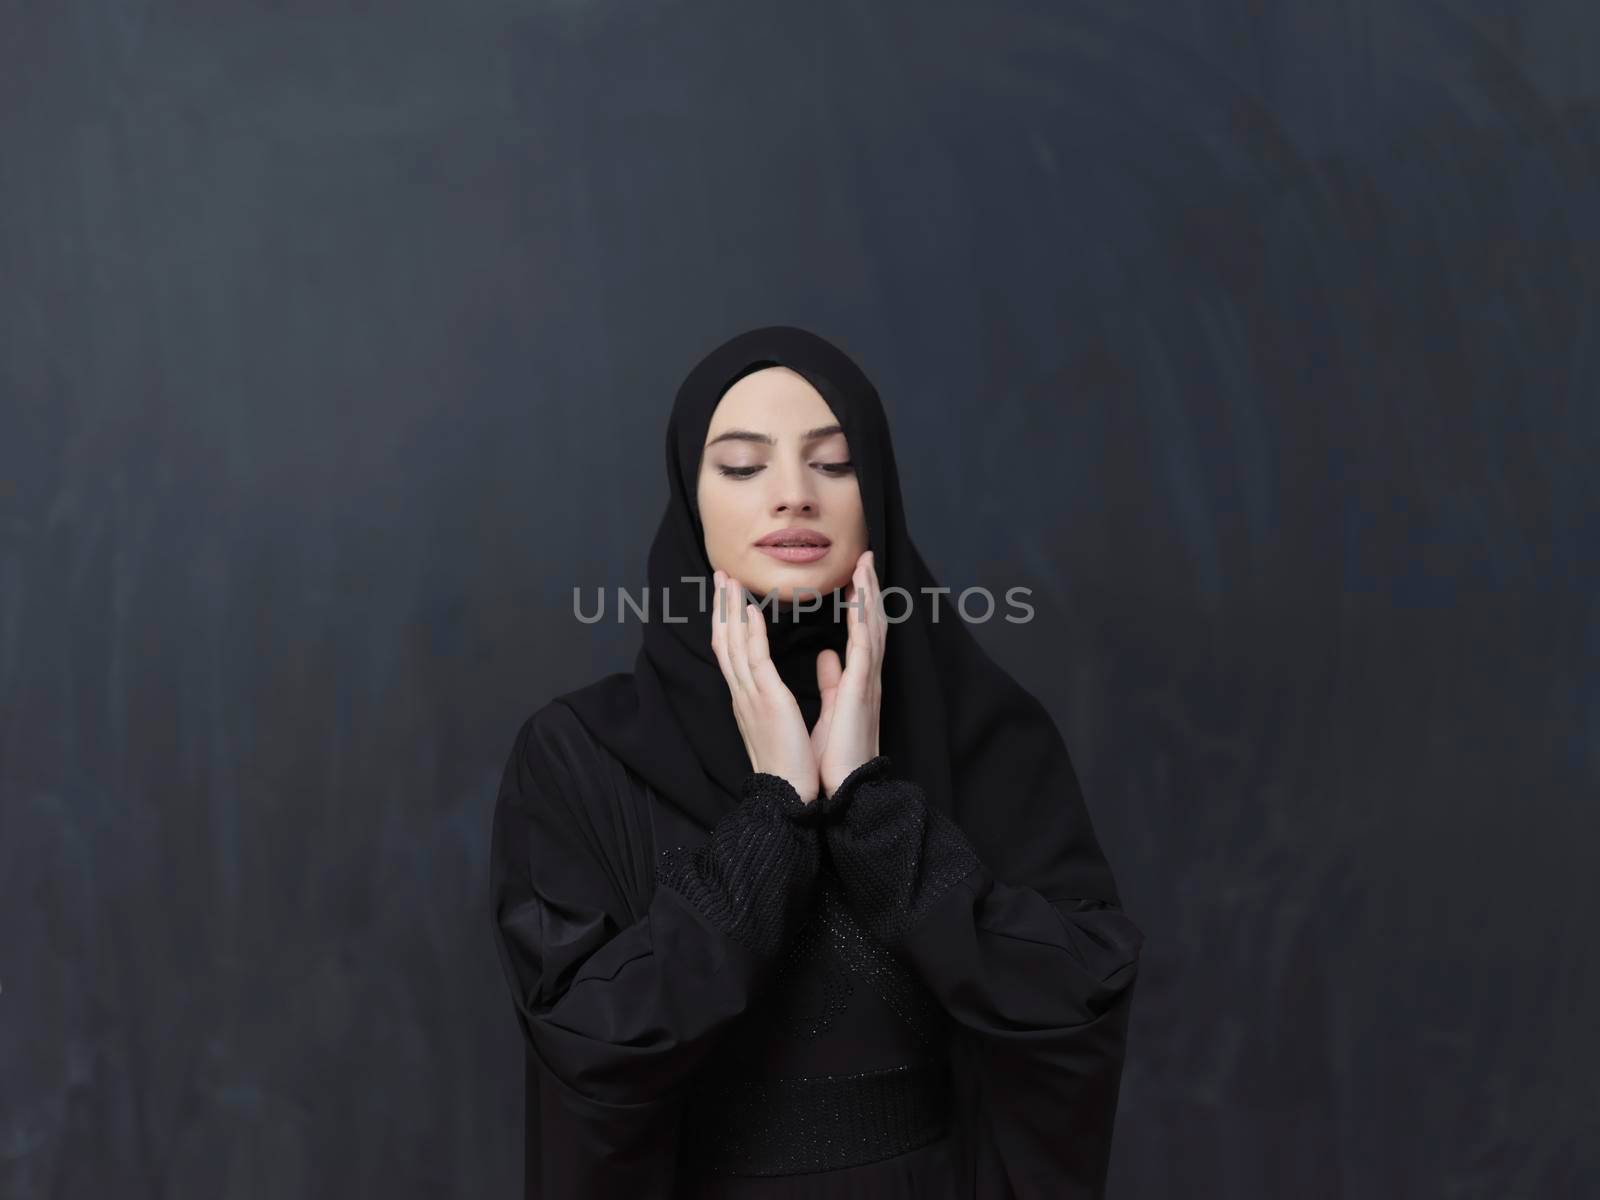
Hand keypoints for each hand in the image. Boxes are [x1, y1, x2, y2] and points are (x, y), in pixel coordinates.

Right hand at [710, 569, 819, 804]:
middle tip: (719, 577)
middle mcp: (743, 694)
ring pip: (733, 644)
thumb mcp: (791, 719)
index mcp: (750, 699)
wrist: (789, 796)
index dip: (730, 623)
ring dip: (730, 609)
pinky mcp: (767, 701)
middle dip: (721, 607)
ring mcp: (751, 696)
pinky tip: (749, 610)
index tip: (731, 597)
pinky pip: (755, 660)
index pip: (734, 652)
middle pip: (725, 642)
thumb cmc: (793, 764)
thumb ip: (797, 688)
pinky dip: (750, 633)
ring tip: (728, 581)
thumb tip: (821, 660)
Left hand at [811, 550, 884, 797]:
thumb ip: (832, 680)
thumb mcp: (831, 708)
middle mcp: (866, 676)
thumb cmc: (835, 755)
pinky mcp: (861, 690)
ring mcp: (867, 682)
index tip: (854, 575)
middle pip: (871, 623)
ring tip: (865, 565)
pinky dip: (863, 619)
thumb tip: (827, 656)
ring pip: (872, 627)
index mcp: (857, 680)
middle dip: (868, 589)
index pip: (861, 632)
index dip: (859, 602)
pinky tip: (859, 597)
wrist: (842, 788)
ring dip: (869, 594)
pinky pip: (864, 646)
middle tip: (865, 557)